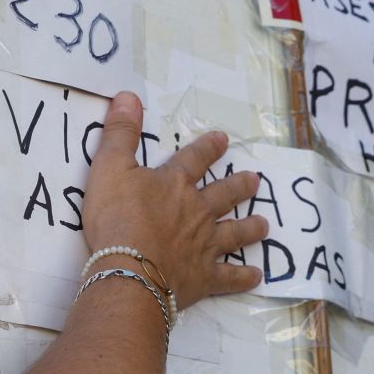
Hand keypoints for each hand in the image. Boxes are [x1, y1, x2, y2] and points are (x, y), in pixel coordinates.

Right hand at [80, 93, 266, 311]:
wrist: (129, 270)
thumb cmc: (116, 218)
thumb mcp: (109, 167)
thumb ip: (120, 133)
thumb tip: (128, 96)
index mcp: (175, 184)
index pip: (195, 159)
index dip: (208, 148)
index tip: (223, 140)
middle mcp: (197, 211)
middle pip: (223, 195)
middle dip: (238, 186)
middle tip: (255, 180)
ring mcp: (204, 245)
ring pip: (233, 233)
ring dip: (249, 228)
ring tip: (263, 224)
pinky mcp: (204, 277)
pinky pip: (229, 278)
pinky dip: (243, 277)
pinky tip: (256, 276)